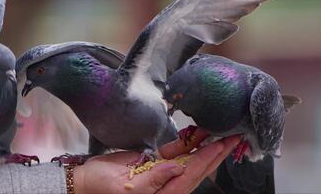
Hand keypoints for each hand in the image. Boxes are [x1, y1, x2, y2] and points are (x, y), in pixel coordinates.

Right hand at [73, 130, 239, 193]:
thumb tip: (177, 167)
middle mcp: (168, 184)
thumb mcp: (126, 187)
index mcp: (164, 193)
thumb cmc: (101, 186)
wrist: (87, 180)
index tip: (224, 144)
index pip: (192, 174)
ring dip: (206, 145)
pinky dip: (188, 141)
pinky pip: (177, 151)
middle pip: (199, 168)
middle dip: (217, 153)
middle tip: (234, 137)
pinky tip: (198, 132)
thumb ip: (154, 180)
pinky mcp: (156, 162)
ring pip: (191, 158)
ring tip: (221, 132)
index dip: (209, 159)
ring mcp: (163, 172)